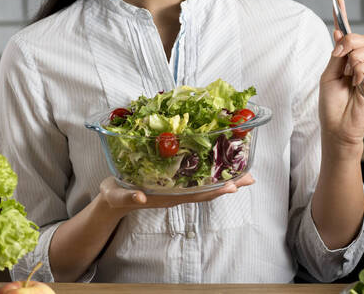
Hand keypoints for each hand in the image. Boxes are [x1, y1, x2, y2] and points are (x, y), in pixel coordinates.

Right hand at [98, 174, 254, 213]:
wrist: (112, 198)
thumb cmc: (115, 195)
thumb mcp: (117, 195)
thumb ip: (128, 197)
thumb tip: (139, 197)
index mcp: (166, 196)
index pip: (195, 195)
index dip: (214, 190)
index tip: (232, 186)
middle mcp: (176, 192)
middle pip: (207, 190)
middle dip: (229, 184)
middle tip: (251, 177)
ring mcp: (177, 187)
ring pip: (206, 185)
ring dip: (226, 178)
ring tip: (246, 172)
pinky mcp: (174, 180)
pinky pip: (197, 177)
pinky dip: (212, 172)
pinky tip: (223, 165)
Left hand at [318, 0, 363, 150]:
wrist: (338, 127)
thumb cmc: (331, 104)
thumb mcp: (328, 75)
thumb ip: (336, 55)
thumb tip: (339, 32)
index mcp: (345, 58)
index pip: (346, 33)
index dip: (343, 15)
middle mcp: (360, 62)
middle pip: (363, 37)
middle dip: (350, 40)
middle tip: (339, 54)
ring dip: (354, 57)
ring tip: (349, 75)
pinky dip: (360, 70)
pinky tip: (356, 83)